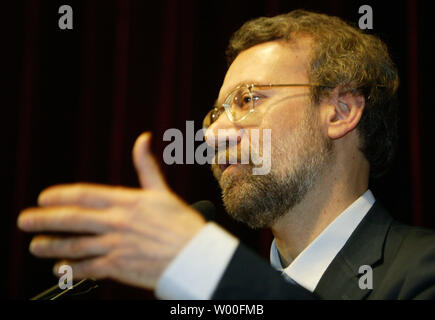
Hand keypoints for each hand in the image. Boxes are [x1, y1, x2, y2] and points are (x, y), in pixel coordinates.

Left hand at [17, 132, 206, 289]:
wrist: (195, 257)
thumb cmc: (182, 224)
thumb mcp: (162, 191)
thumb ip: (146, 166)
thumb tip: (143, 138)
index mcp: (126, 201)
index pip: (84, 194)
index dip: (60, 195)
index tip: (44, 197)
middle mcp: (116, 222)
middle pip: (72, 220)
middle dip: (44, 220)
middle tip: (24, 221)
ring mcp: (115, 245)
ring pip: (75, 245)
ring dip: (52, 245)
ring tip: (35, 245)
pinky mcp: (118, 267)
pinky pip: (88, 268)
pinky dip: (72, 269)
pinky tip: (60, 268)